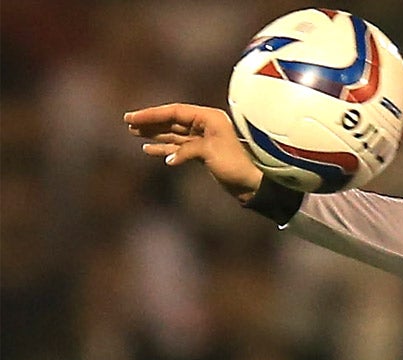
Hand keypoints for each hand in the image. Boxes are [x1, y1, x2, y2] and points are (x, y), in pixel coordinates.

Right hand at [123, 104, 261, 199]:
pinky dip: (165, 149)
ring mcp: (203, 139)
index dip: (152, 114)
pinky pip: (179, 148)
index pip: (174, 111)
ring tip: (135, 134)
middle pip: (171, 121)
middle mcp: (205, 125)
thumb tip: (168, 159)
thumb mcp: (211, 154)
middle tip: (128, 124)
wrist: (254, 185)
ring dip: (155, 134)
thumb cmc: (237, 166)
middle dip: (150, 123)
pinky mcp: (203, 154)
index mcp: (208, 117)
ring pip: (173, 134)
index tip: (132, 118)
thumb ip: (188, 151)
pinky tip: (149, 149)